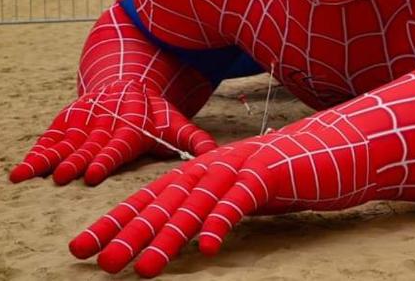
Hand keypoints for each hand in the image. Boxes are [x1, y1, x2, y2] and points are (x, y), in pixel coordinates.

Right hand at [9, 79, 215, 185]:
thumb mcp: (174, 121)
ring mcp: (83, 122)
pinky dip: (35, 153)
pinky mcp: (67, 121)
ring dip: (46, 159)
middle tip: (62, 177)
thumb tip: (215, 154)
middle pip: (87, 146)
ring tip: (26, 175)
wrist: (127, 78)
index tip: (93, 174)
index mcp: (130, 127)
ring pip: (64, 143)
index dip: (105, 159)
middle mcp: (103, 124)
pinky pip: (49, 139)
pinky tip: (19, 172)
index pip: (117, 145)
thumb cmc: (153, 111)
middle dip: (75, 162)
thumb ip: (192, 139)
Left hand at [69, 141, 277, 276]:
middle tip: (103, 262)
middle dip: (130, 234)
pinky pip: (240, 200)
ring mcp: (239, 168)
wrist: (331, 145)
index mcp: (198, 172)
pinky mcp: (267, 174)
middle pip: (164, 203)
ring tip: (145, 268)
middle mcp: (211, 168)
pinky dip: (223, 221)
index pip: (148, 199)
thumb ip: (207, 209)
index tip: (83, 247)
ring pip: (195, 205)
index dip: (115, 222)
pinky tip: (208, 248)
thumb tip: (180, 237)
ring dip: (169, 237)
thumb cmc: (282, 176)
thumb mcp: (236, 194)